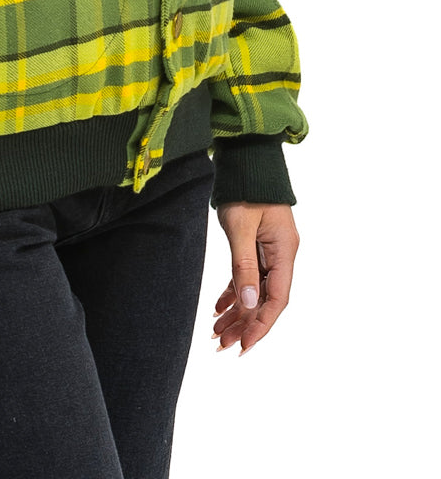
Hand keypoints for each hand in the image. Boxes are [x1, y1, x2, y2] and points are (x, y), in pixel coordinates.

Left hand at [212, 201, 299, 354]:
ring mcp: (270, 250)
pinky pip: (247, 275)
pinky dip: (233, 292)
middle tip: (223, 345)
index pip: (277, 299)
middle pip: (265, 299)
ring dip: (237, 312)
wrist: (247, 158)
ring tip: (217, 333)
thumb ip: (243, 265)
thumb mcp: (240, 228)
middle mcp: (281, 254)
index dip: (261, 324)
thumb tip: (247, 303)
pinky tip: (219, 308)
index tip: (244, 345)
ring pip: (254, 290)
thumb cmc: (245, 189)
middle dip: (245, 323)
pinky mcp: (257, 244)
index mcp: (284, 252)